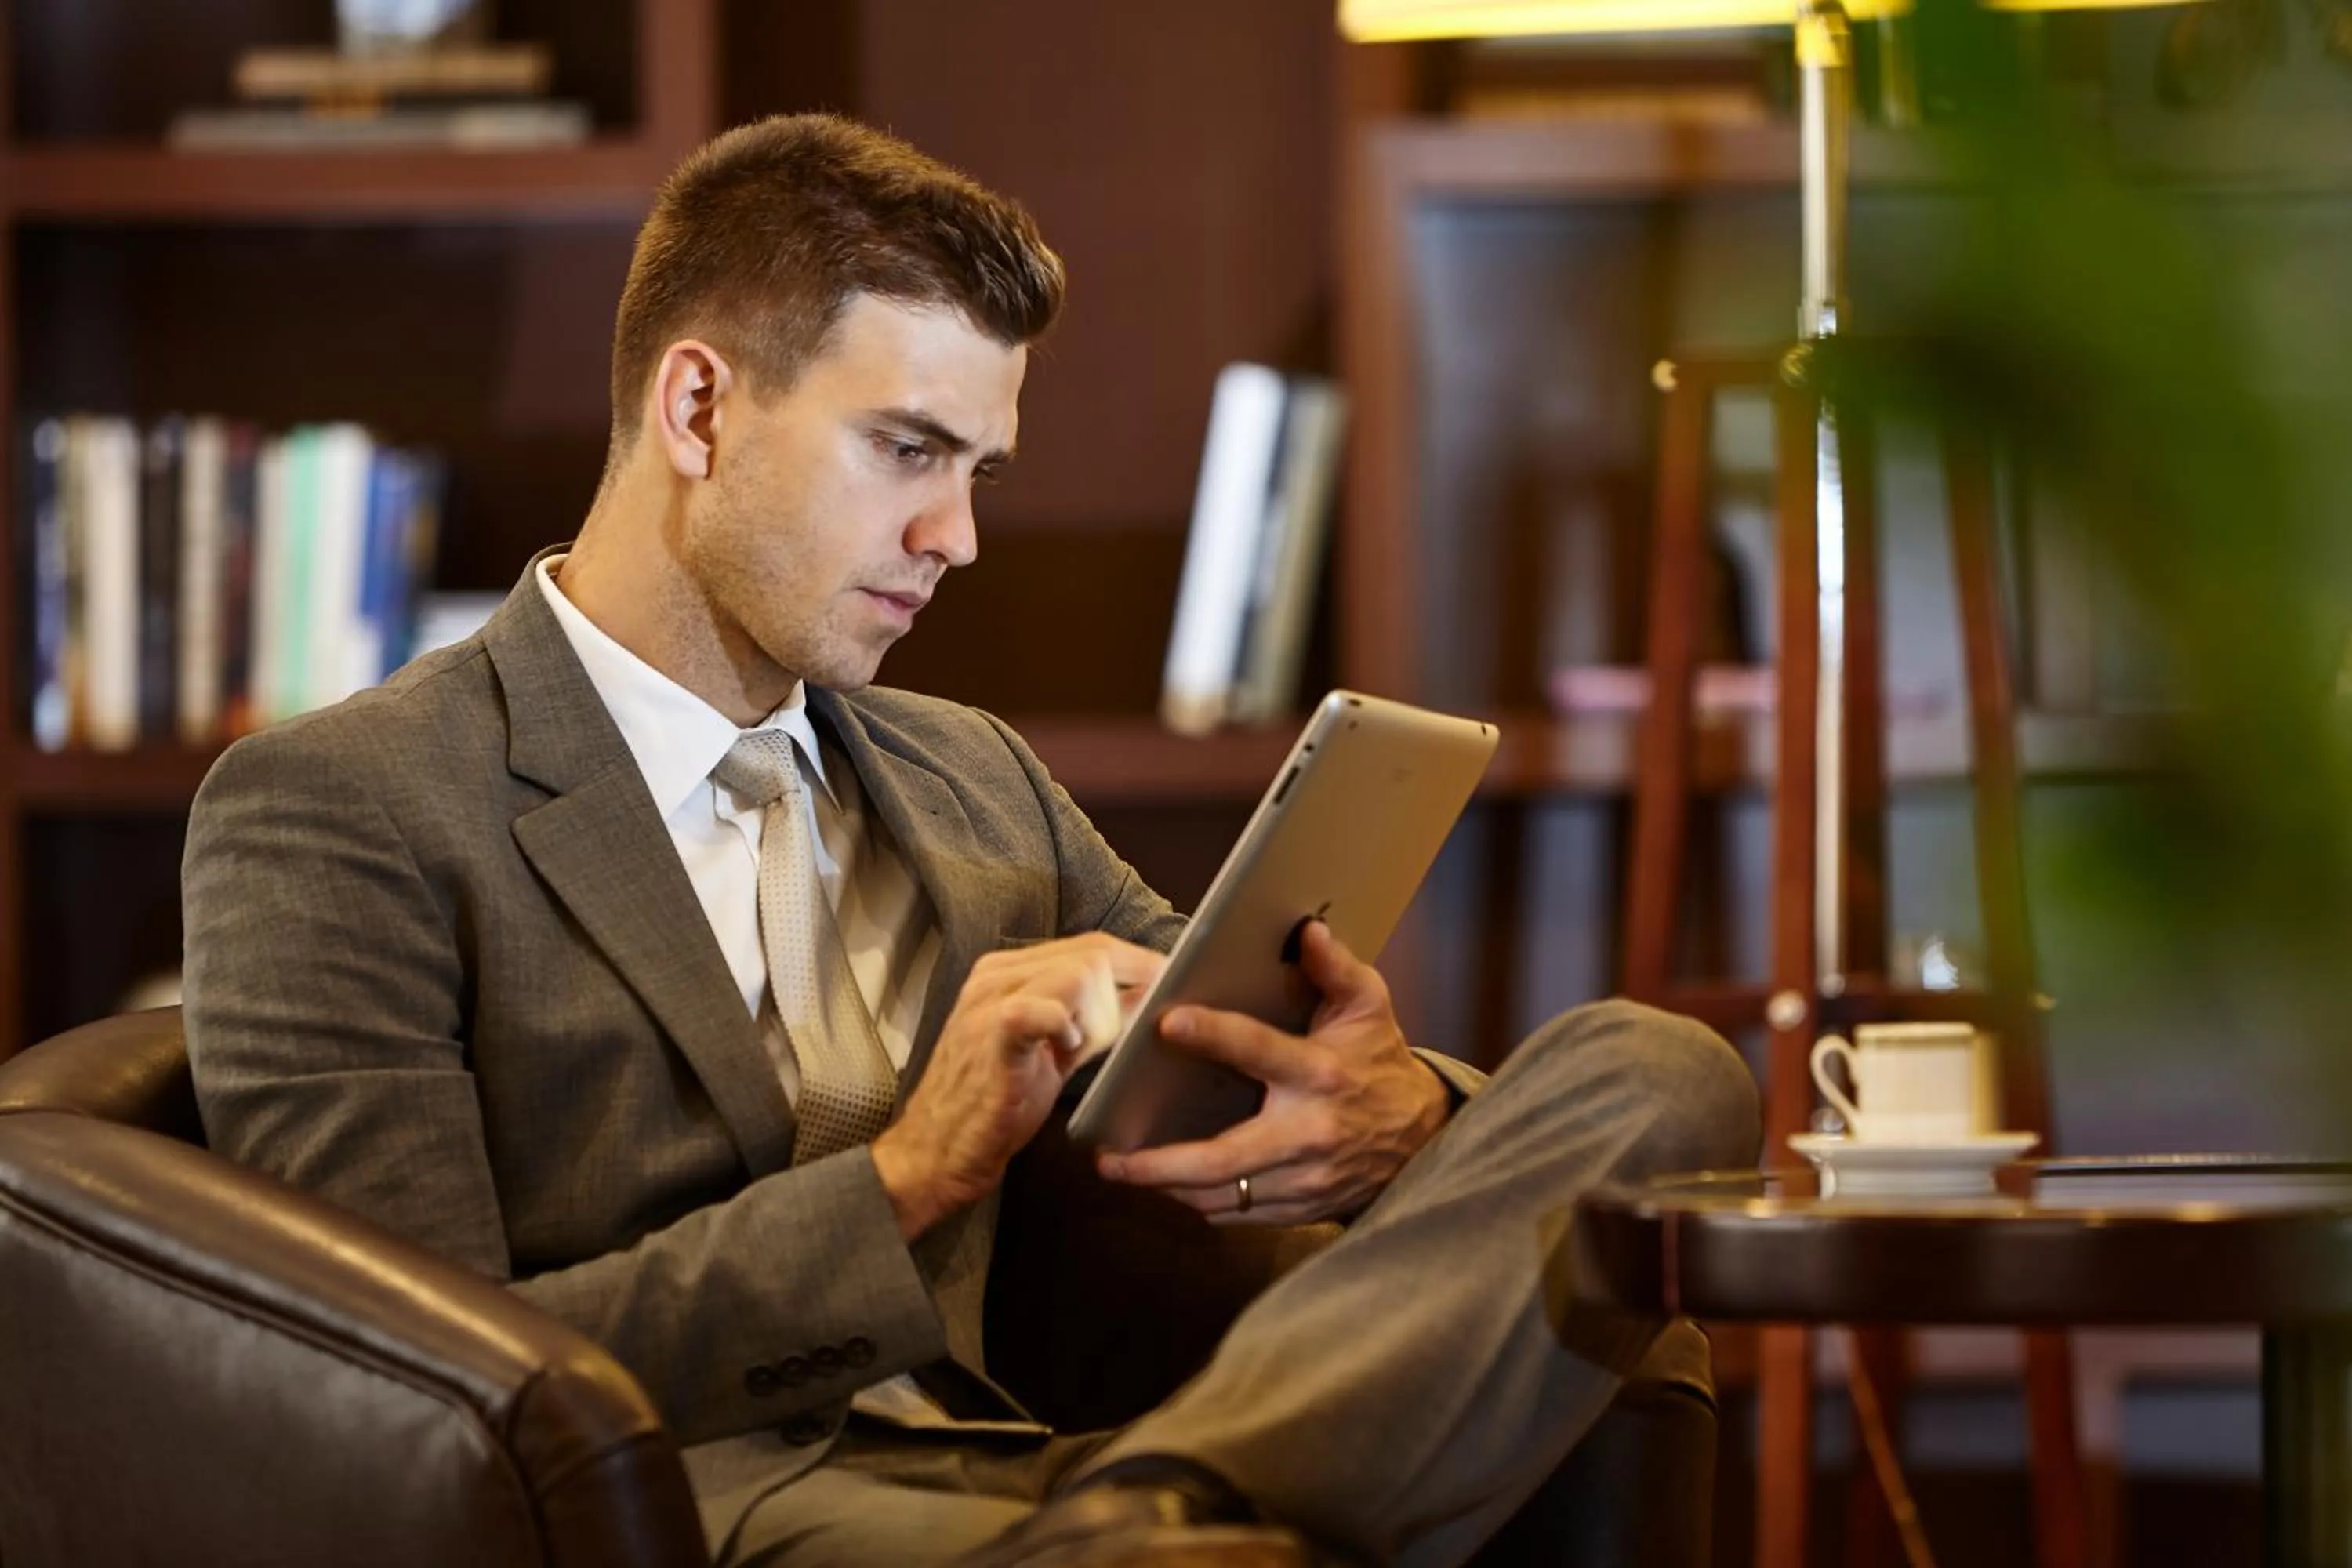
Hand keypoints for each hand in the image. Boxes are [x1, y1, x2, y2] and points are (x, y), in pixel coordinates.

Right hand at [873, 933, 1164, 1238]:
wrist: (937, 1152)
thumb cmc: (996, 1105)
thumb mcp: (1051, 1051)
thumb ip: (1091, 1020)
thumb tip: (1147, 999)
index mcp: (1007, 972)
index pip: (1090, 945)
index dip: (1138, 964)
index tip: (1170, 987)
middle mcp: (995, 975)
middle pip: (1092, 953)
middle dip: (1130, 989)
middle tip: (1139, 1028)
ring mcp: (989, 1000)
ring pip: (1079, 974)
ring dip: (1101, 1015)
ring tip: (1082, 1051)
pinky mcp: (991, 1034)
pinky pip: (1046, 1010)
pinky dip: (1069, 1029)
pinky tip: (1065, 1052)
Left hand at [1095, 921, 1449, 1224]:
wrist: (1423, 1138)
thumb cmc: (1382, 1062)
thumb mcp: (1369, 1007)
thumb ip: (1335, 968)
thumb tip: (1307, 929)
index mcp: (1320, 1073)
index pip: (1259, 1050)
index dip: (1213, 1035)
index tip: (1166, 1022)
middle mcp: (1308, 1132)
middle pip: (1222, 1157)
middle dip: (1159, 1163)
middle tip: (1108, 1157)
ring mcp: (1304, 1179)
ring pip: (1222, 1195)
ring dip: (1167, 1187)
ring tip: (1123, 1170)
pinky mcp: (1301, 1207)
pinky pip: (1238, 1214)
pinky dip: (1199, 1202)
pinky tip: (1169, 1186)